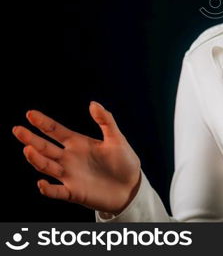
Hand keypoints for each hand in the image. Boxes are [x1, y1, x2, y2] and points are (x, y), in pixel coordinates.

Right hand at [12, 101, 141, 214]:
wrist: (131, 187)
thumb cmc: (124, 162)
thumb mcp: (117, 139)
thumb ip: (105, 121)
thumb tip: (93, 103)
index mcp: (78, 143)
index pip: (56, 131)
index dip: (43, 123)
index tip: (30, 114)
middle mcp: (69, 158)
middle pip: (46, 147)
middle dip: (31, 139)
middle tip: (17, 129)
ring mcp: (69, 175)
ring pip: (47, 167)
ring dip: (37, 159)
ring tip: (28, 149)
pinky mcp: (74, 192)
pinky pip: (57, 192)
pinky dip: (48, 189)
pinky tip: (41, 183)